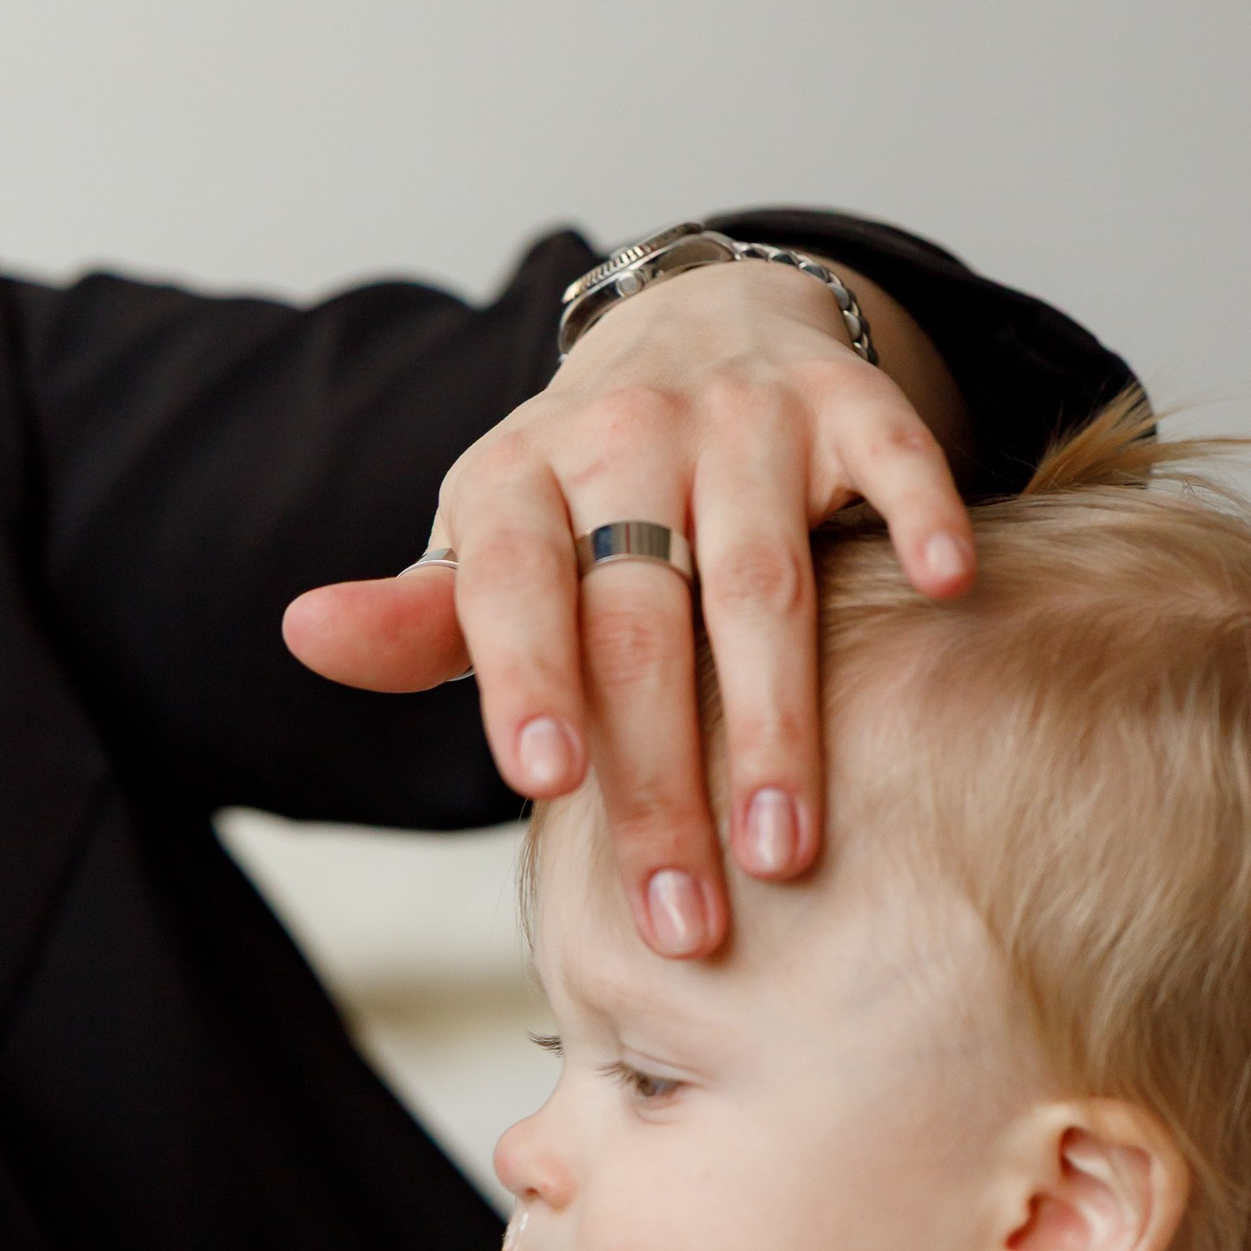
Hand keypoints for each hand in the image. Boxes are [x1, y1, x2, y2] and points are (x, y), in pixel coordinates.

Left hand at [283, 252, 976, 956]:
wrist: (695, 329)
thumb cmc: (582, 495)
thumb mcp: (486, 545)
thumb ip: (418, 618)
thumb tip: (302, 635)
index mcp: (517, 480)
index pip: (511, 585)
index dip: (527, 678)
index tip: (542, 782)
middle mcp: (624, 438)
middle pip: (641, 622)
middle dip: (660, 779)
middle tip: (677, 921)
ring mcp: (743, 416)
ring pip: (763, 576)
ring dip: (778, 720)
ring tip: (786, 853)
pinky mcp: (847, 401)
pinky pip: (891, 451)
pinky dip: (922, 513)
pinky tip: (947, 589)